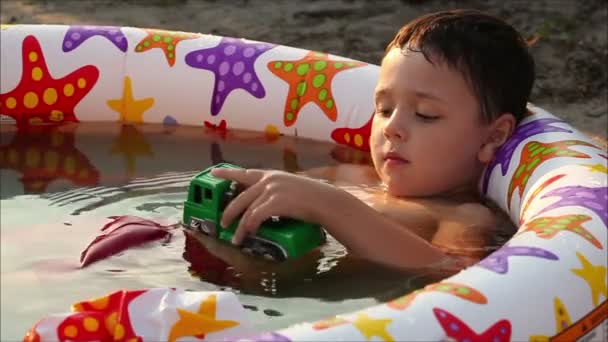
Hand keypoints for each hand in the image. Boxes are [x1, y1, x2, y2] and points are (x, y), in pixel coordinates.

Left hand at [210, 168, 333, 244]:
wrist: (327, 202)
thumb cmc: (314, 198)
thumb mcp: (292, 188)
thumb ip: (277, 192)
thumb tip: (265, 206)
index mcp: (272, 175)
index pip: (245, 173)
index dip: (228, 173)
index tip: (215, 172)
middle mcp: (269, 180)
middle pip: (240, 196)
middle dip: (229, 211)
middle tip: (222, 222)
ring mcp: (272, 190)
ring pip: (247, 211)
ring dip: (240, 227)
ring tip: (235, 239)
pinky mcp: (275, 202)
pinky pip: (256, 217)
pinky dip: (251, 227)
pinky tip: (251, 234)